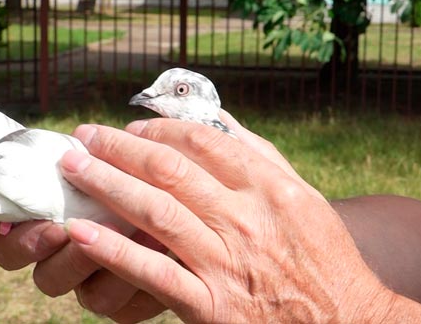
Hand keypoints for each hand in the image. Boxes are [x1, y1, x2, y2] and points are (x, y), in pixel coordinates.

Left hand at [55, 117, 394, 321]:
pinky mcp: (211, 306)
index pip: (202, 141)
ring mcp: (225, 262)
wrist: (346, 322)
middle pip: (169, 169)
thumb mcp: (303, 196)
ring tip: (73, 168)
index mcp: (269, 187)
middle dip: (119, 147)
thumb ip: (259, 154)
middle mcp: (245, 218)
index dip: (159, 128)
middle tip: (84, 136)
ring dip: (107, 184)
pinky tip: (83, 232)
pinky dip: (115, 251)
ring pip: (155, 211)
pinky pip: (154, 273)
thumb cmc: (323, 256)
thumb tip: (218, 117)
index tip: (132, 126)